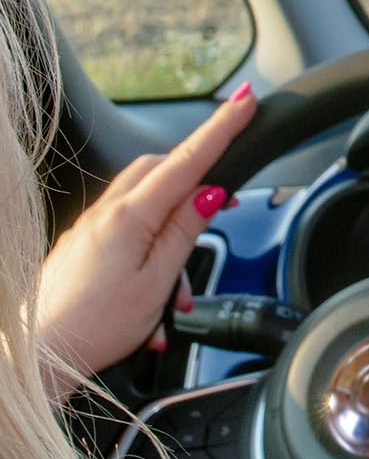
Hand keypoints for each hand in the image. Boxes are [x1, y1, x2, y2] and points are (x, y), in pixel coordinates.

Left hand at [38, 85, 255, 392]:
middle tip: (225, 203)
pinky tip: (153, 292)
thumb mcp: (155, 282)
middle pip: (161, 170)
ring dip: (173, 227)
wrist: (34, 357)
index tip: (244, 101)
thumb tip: (209, 195)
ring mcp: (90, 228)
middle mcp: (105, 213)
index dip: (220, 129)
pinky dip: (150, 246)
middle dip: (196, 176)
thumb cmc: (91, 328)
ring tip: (177, 288)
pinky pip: (126, 227)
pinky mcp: (82, 245)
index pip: (187, 161)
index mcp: (128, 217)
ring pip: (145, 202)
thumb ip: (184, 233)